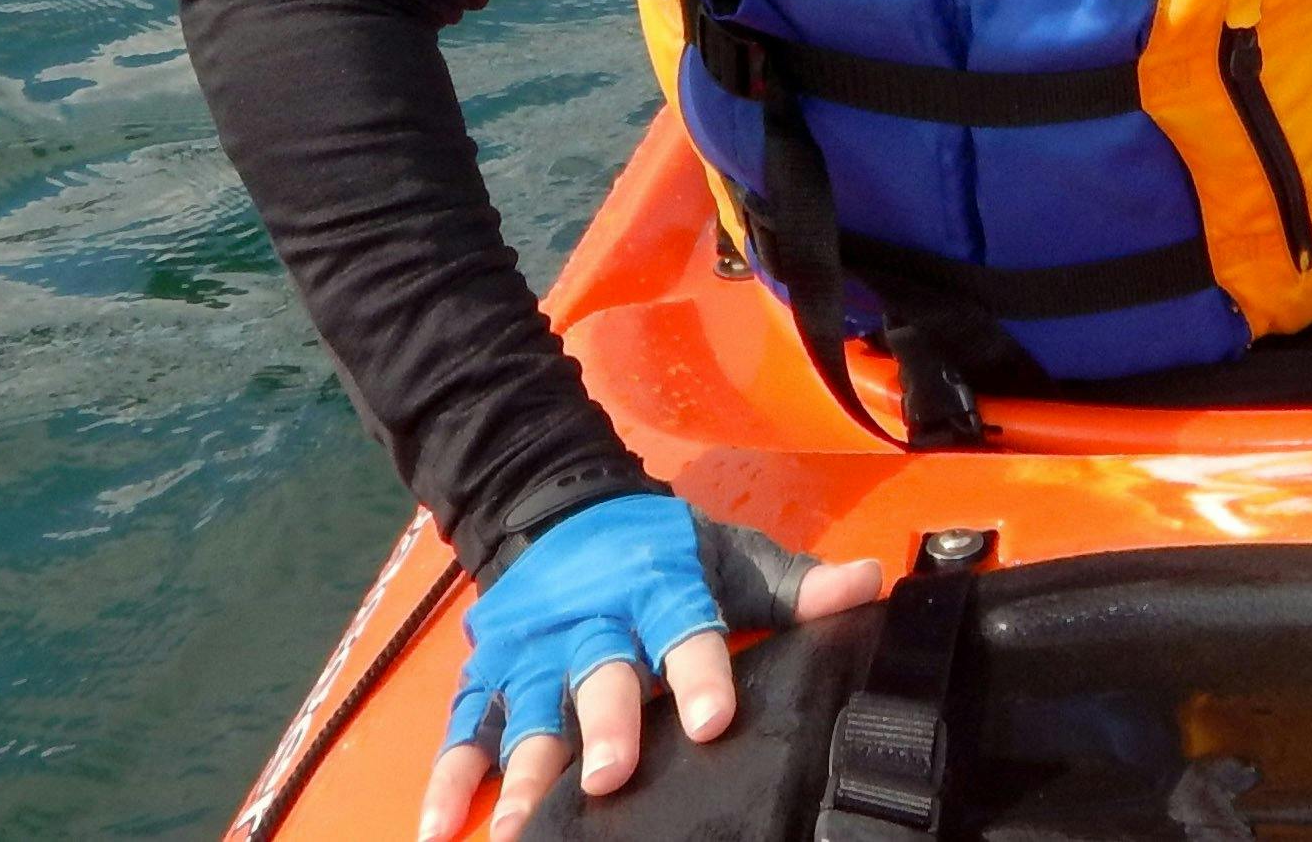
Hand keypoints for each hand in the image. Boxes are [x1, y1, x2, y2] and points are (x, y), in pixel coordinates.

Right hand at [421, 494, 885, 841]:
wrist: (560, 503)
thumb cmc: (662, 550)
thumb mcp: (730, 556)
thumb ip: (796, 586)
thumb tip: (871, 586)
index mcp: (657, 585)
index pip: (685, 627)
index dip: (700, 671)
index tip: (713, 719)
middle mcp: (591, 621)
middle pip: (597, 675)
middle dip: (602, 726)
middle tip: (609, 776)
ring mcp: (533, 652)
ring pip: (527, 710)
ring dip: (523, 768)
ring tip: (518, 830)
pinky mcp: (490, 673)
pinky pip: (464, 728)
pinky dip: (448, 778)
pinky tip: (440, 828)